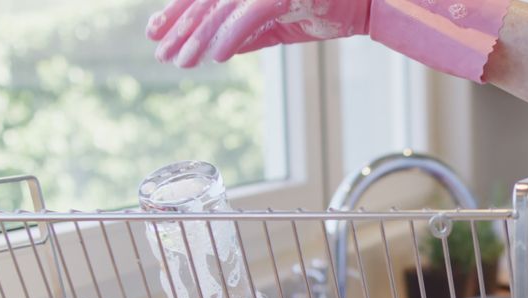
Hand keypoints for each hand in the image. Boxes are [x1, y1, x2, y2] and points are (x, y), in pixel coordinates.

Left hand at [147, 0, 369, 66]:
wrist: (370, 1)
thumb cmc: (330, 5)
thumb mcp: (280, 20)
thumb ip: (250, 31)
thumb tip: (217, 48)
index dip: (177, 12)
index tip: (157, 33)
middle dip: (181, 27)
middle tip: (163, 52)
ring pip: (222, 7)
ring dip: (199, 37)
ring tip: (183, 61)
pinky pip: (250, 14)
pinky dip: (230, 35)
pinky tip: (214, 56)